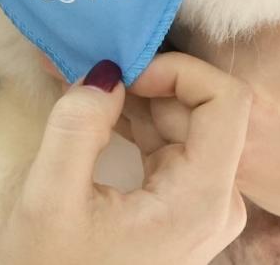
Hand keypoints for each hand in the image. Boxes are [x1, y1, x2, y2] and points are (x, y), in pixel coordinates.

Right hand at [0, 53, 253, 264]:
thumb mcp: (51, 196)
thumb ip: (78, 124)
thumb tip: (107, 69)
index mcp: (200, 201)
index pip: (228, 100)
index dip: (179, 70)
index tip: (124, 72)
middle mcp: (218, 204)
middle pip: (205, 112)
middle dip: (147, 81)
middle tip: (88, 66)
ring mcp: (204, 210)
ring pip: (186, 128)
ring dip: (135, 102)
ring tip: (80, 86)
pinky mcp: (185, 213)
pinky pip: (171, 151)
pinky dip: (134, 127)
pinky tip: (94, 115)